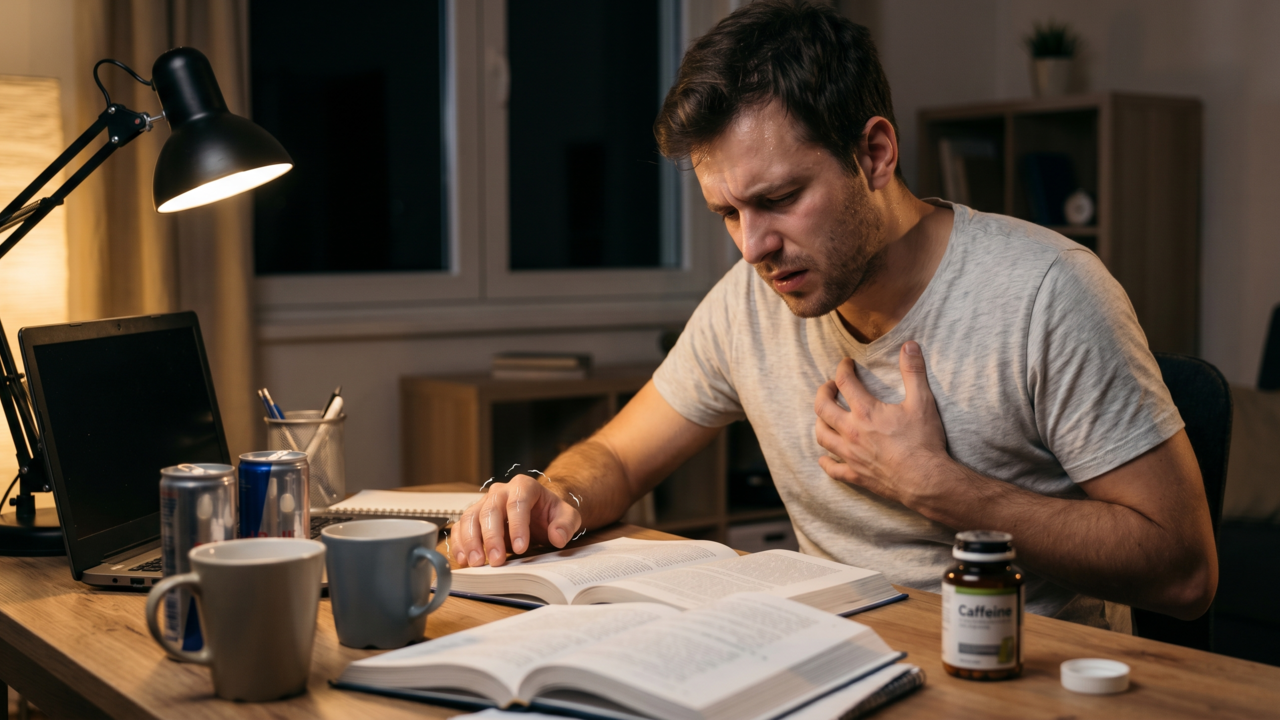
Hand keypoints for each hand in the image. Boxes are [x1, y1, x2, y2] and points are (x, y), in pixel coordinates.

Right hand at [451, 474, 581, 566]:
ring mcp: (484, 503)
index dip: (517, 525)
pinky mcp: (474, 517)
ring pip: (471, 517)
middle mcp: (500, 491)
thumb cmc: (550, 513)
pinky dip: (459, 543)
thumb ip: (566, 525)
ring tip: (476, 563)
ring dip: (471, 541)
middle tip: (497, 561)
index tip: (521, 548)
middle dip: (492, 537)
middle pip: (490, 510)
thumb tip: (557, 537)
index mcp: (524, 486)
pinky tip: (463, 559)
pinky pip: (461, 527)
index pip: (517, 503)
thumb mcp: (567, 516)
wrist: (539, 512)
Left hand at [813, 341, 949, 507]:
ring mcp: (851, 455)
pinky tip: (825, 457)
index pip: (844, 382)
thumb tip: (910, 345)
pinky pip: (832, 469)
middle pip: (822, 407)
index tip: (846, 363)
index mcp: (866, 412)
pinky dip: (826, 462)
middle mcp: (851, 432)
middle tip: (829, 386)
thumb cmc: (924, 441)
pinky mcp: (856, 475)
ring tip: (825, 415)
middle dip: (823, 392)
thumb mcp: (923, 401)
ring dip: (819, 422)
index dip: (842, 368)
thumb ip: (914, 371)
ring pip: (822, 436)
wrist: (927, 480)